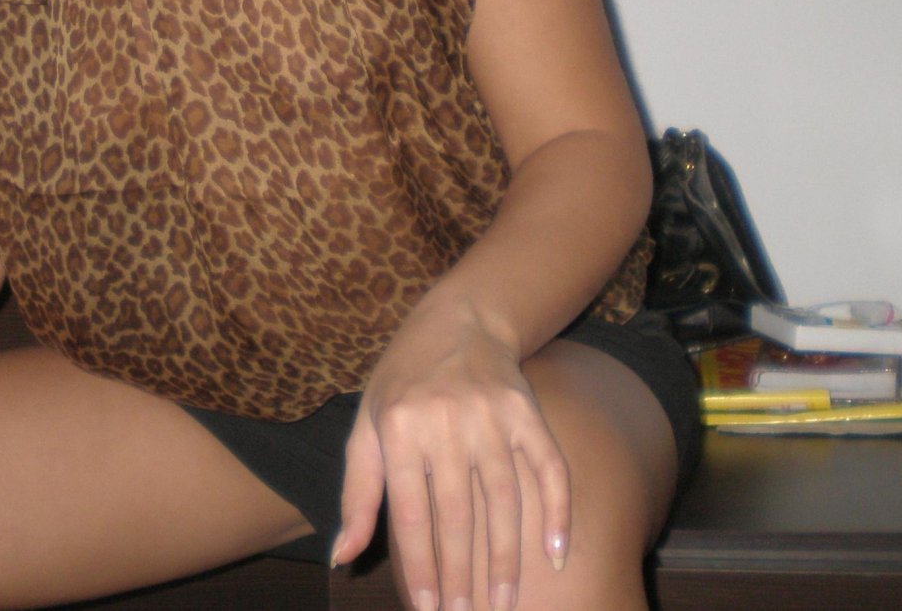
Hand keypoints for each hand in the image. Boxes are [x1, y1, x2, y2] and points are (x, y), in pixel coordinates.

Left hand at [331, 301, 568, 610]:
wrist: (457, 318)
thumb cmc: (401, 381)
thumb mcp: (367, 426)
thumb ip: (357, 493)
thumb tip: (343, 557)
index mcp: (398, 427)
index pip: (412, 514)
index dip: (421, 567)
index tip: (430, 608)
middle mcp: (444, 420)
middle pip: (458, 514)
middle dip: (462, 574)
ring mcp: (490, 414)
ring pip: (504, 499)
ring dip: (506, 556)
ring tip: (504, 600)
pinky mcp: (526, 409)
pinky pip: (548, 466)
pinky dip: (558, 510)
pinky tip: (558, 553)